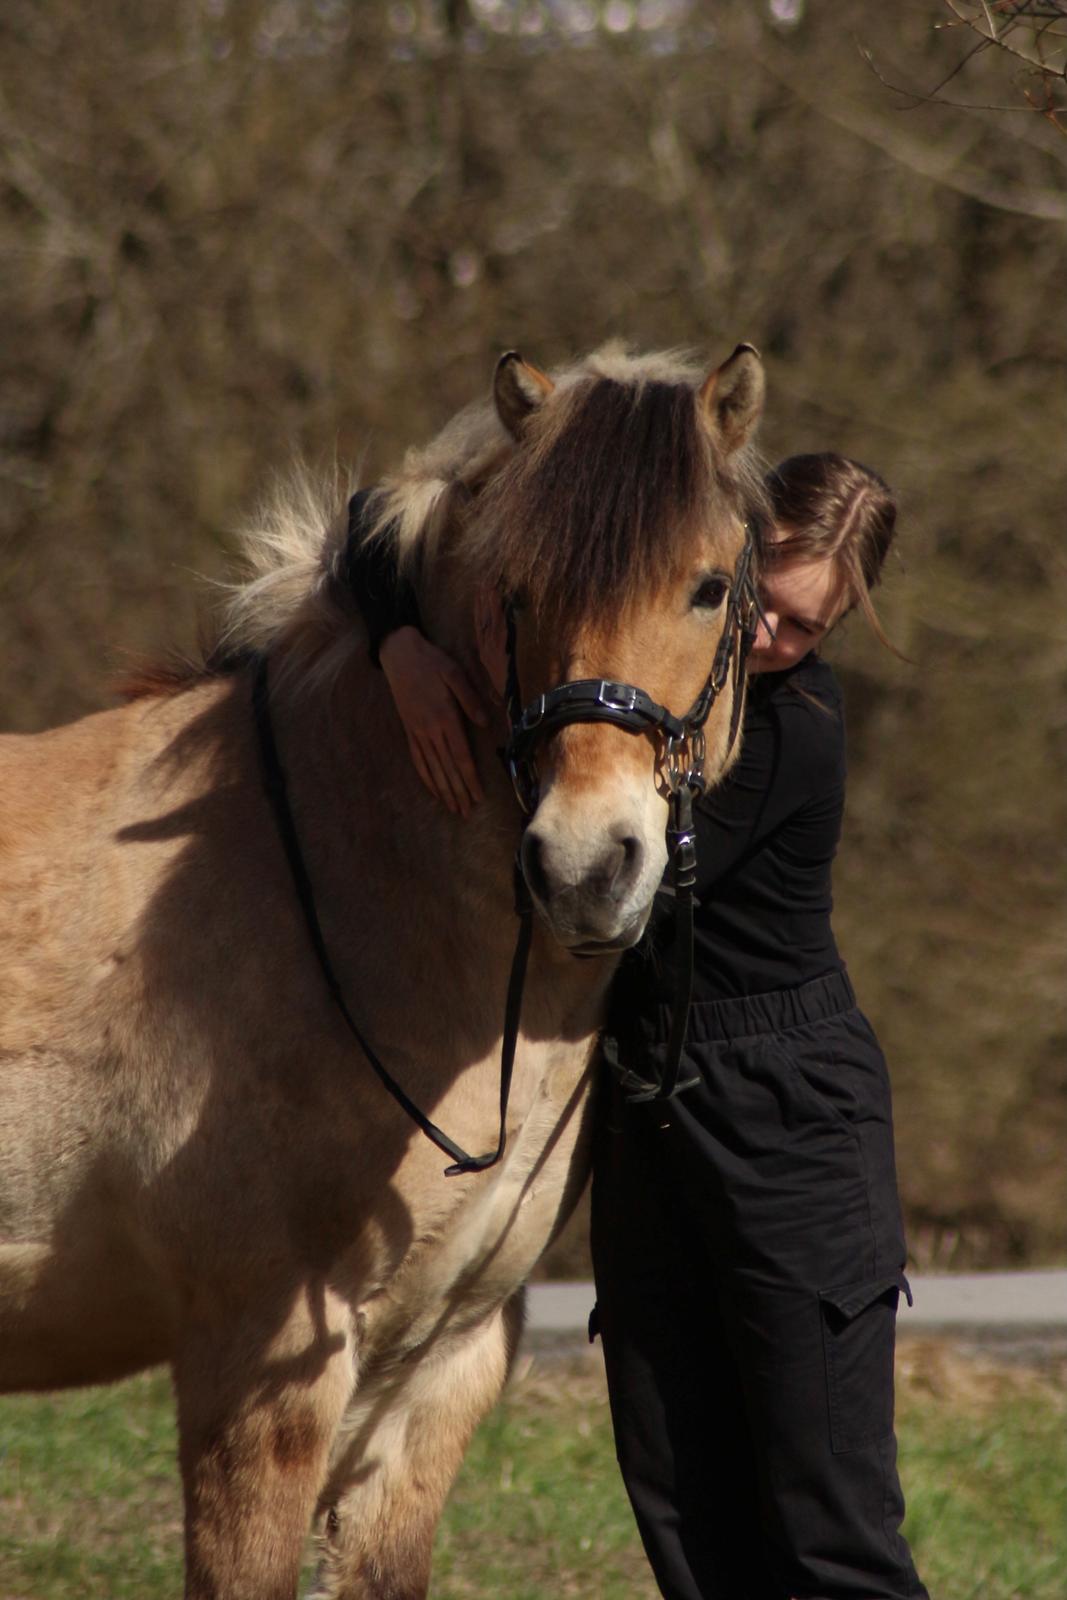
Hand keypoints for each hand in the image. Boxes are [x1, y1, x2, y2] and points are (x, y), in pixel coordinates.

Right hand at [379, 627, 490, 816]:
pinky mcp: (409, 730)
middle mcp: (430, 730)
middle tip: (467, 812)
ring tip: (453, 808)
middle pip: (447, 768)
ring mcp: (417, 732)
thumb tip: (485, 723)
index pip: (461, 756)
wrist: (399, 655)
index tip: (478, 796)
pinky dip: (426, 777)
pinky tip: (433, 789)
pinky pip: (417, 759)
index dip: (470, 778)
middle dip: (458, 792)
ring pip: (432, 768)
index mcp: (445, 717)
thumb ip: (470, 699)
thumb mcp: (455, 673)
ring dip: (443, 790)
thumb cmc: (431, 661)